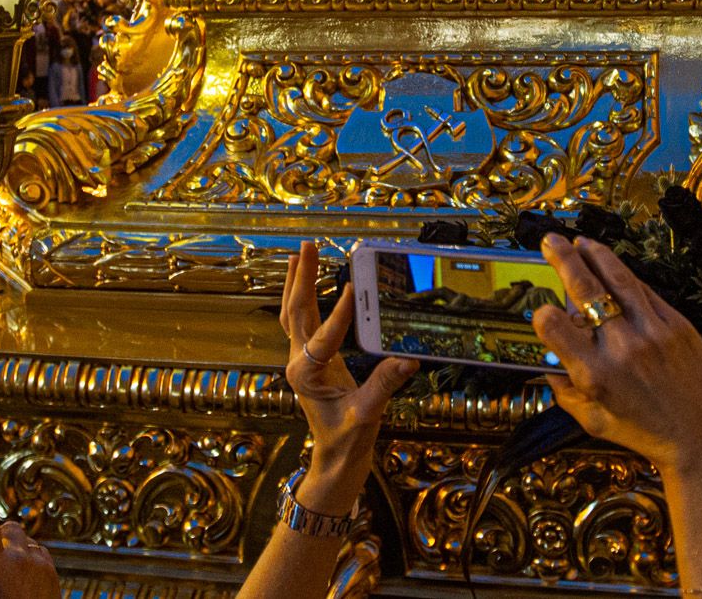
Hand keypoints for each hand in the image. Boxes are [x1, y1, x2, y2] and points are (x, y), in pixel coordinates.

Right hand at [0, 473, 57, 598]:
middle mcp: (19, 560)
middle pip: (9, 527)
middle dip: (0, 533)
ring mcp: (40, 567)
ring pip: (28, 543)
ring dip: (17, 551)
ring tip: (7, 573)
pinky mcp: (54, 576)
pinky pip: (41, 557)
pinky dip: (31, 563)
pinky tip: (24, 580)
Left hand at [280, 241, 416, 508]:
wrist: (334, 457)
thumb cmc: (347, 440)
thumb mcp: (367, 415)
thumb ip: (384, 385)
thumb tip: (407, 358)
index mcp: (308, 375)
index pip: (323, 337)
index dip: (338, 312)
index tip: (351, 286)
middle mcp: (299, 362)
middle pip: (297, 311)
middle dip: (302, 277)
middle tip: (308, 246)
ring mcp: (302, 358)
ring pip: (294, 312)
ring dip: (297, 281)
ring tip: (301, 252)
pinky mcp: (311, 358)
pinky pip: (302, 321)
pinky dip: (302, 296)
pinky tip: (306, 279)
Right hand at [532, 234, 701, 477]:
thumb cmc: (646, 434)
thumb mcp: (593, 422)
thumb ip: (565, 392)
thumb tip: (548, 365)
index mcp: (595, 375)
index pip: (554, 326)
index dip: (542, 315)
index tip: (542, 312)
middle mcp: (622, 348)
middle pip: (584, 289)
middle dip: (563, 259)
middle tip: (550, 240)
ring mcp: (652, 331)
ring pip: (618, 279)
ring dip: (595, 255)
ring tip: (581, 241)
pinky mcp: (678, 324)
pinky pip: (645, 291)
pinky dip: (625, 277)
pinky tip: (612, 268)